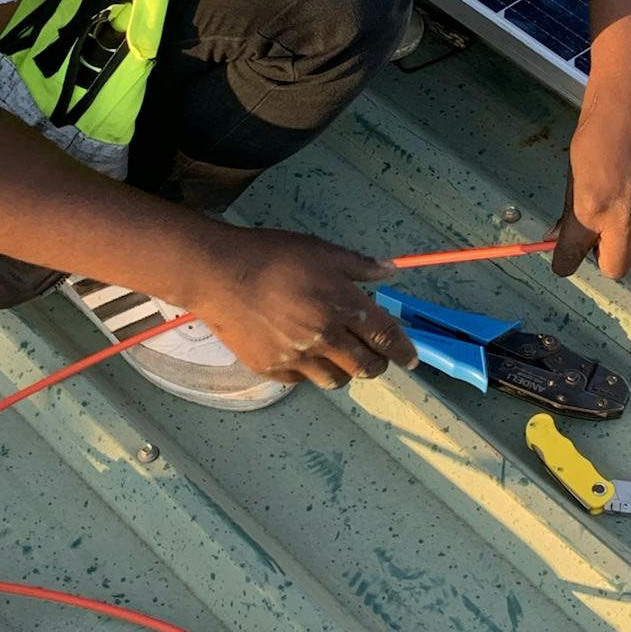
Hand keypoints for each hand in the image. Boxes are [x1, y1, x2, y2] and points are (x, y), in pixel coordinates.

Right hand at [179, 228, 418, 391]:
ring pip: (337, 380)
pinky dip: (310, 371)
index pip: (385, 336)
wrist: (219, 274)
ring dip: (345, 370)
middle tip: (374, 355)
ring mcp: (297, 358)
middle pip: (366, 366)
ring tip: (339, 355)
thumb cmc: (273, 255)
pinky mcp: (272, 369)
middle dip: (377, 363)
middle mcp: (325, 337)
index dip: (403, 350)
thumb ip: (359, 265)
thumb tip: (390, 271)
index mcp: (342, 305)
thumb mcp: (322, 250)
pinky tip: (304, 353)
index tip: (411, 359)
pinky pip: (303, 381)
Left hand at [550, 61, 630, 280]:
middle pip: (616, 268)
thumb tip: (562, 235)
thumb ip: (572, 208)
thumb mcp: (574, 170)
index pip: (572, 257)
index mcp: (591, 208)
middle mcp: (625, 216)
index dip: (565, 263)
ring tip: (625, 220)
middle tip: (599, 237)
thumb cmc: (599, 126)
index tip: (564, 262)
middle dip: (605, 257)